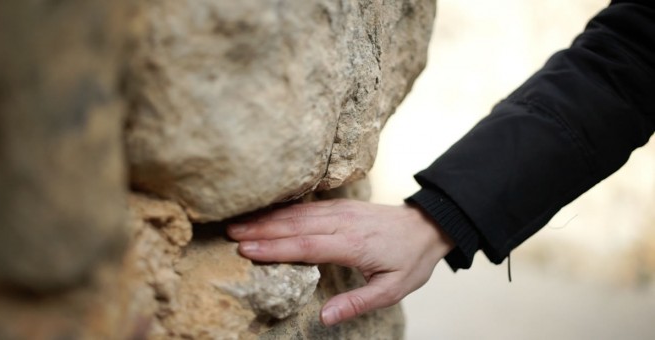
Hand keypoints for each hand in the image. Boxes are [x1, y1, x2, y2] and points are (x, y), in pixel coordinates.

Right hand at [227, 199, 453, 325]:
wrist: (427, 226)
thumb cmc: (410, 261)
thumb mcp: (392, 290)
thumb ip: (357, 303)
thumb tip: (324, 317)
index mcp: (354, 244)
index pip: (307, 245)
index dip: (275, 248)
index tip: (247, 250)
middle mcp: (344, 223)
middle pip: (296, 225)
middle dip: (261, 230)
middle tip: (230, 234)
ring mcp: (341, 211)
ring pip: (298, 213)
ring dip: (267, 218)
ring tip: (238, 223)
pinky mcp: (341, 206)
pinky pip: (306, 207)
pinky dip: (283, 210)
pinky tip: (265, 213)